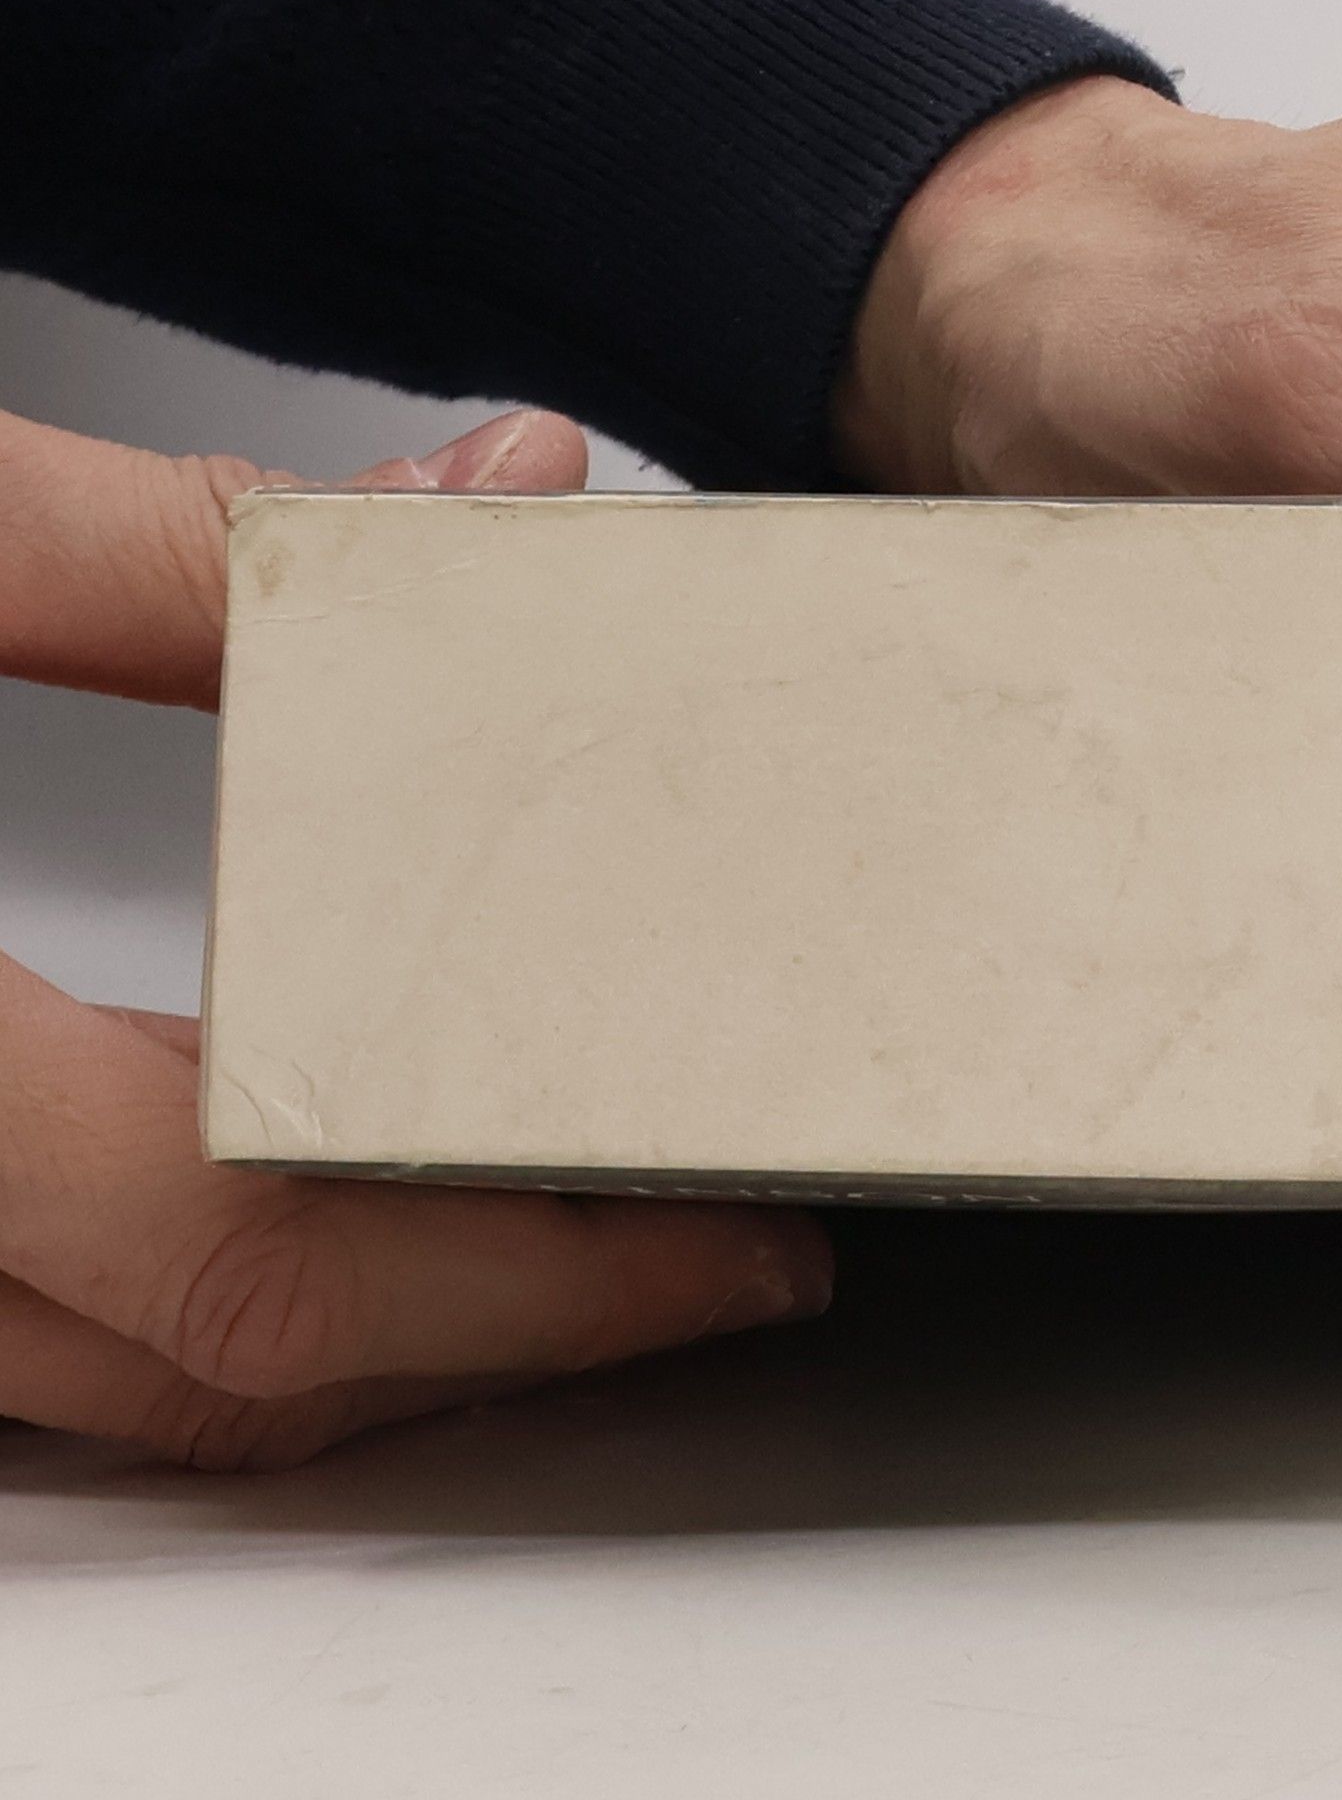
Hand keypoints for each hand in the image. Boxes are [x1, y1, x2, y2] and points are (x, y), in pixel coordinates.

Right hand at [0, 408, 830, 1466]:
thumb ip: (190, 539)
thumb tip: (497, 495)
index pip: (256, 1251)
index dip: (533, 1279)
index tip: (730, 1252)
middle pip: (224, 1366)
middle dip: (500, 1332)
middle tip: (700, 1260)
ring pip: (127, 1389)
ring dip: (371, 1331)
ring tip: (564, 1236)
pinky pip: (39, 1335)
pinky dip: (212, 1294)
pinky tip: (324, 1195)